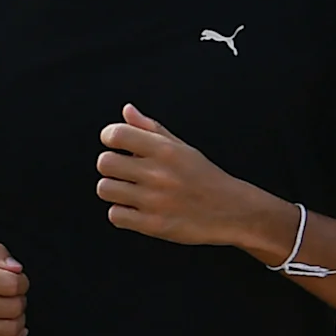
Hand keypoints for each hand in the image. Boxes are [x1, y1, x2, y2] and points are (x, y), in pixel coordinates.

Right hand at [0, 243, 28, 335]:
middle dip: (20, 301)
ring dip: (18, 320)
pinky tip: (12, 332)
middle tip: (11, 297)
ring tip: (8, 312)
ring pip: (11, 330)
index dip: (21, 283)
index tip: (16, 283)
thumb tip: (17, 270)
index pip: (13, 284)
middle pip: (14, 308)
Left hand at [98, 105, 286, 253]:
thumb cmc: (203, 177)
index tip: (115, 143)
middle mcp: (158, 174)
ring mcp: (154, 200)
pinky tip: (135, 209)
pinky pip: (115, 215)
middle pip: (104, 162)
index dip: (109, 137)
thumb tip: (127, 111)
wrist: (231, 210)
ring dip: (113, 190)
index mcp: (165, 150)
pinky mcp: (152, 224)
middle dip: (110, 166)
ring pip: (104, 189)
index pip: (117, 134)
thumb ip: (151, 130)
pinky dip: (120, 213)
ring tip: (129, 191)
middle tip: (123, 171)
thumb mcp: (181, 148)